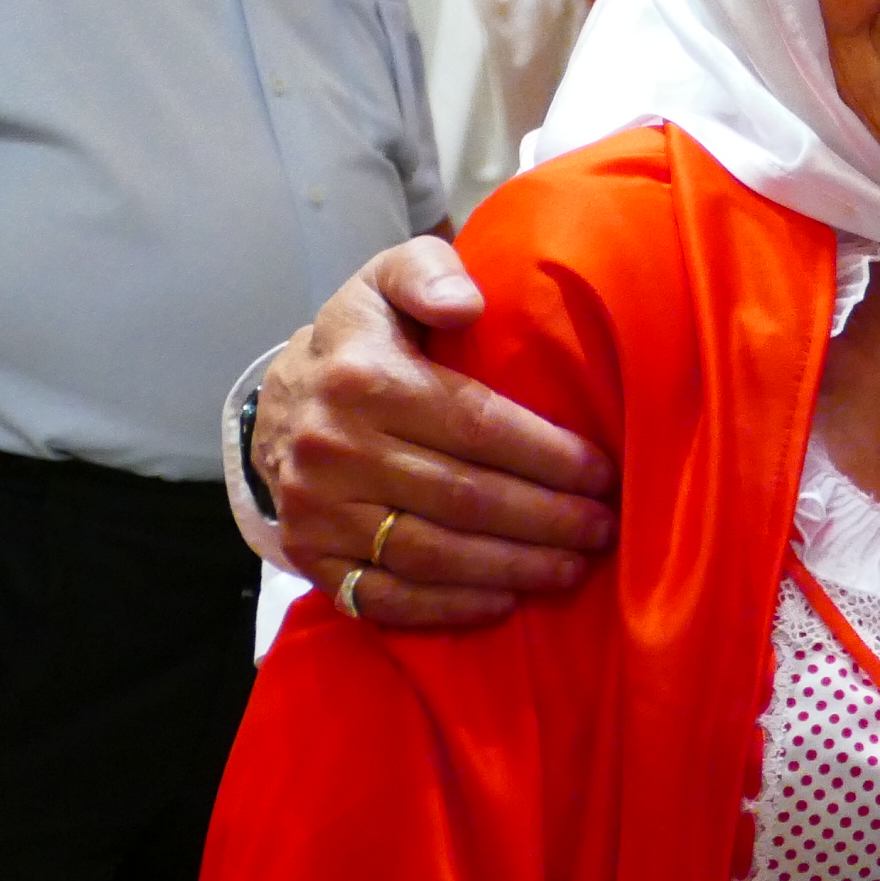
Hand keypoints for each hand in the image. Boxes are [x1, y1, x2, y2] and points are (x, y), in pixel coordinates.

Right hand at [261, 237, 615, 630]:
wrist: (277, 401)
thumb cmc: (362, 340)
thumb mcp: (387, 280)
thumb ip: (429, 273)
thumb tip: (467, 303)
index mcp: (365, 378)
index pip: (476, 425)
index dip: (547, 455)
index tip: (602, 473)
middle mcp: (334, 448)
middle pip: (462, 497)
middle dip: (545, 519)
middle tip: (602, 528)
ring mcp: (317, 509)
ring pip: (430, 554)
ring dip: (510, 568)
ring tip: (571, 567)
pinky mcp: (308, 556)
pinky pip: (382, 596)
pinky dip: (446, 607)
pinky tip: (502, 601)